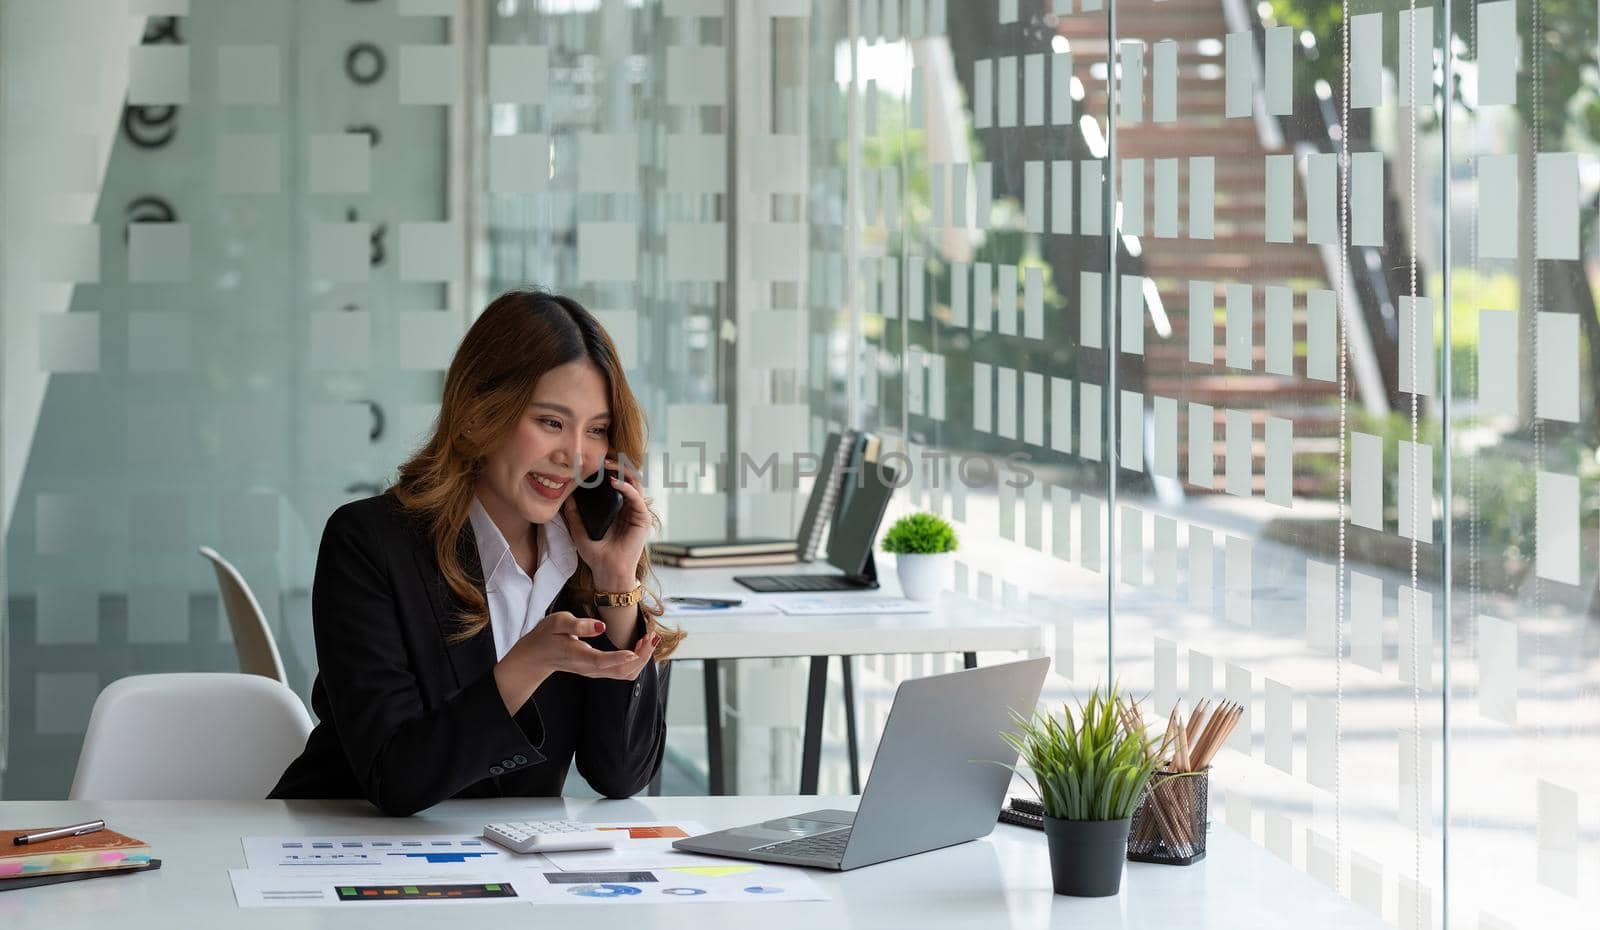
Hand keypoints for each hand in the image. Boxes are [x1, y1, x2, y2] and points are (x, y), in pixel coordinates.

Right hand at [493, 611, 660, 713]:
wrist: (536, 656)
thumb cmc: (546, 636)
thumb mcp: (558, 622)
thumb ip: (579, 624)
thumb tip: (601, 626)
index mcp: (580, 657)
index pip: (604, 662)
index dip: (622, 657)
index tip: (638, 647)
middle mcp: (591, 669)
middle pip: (623, 671)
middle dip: (642, 656)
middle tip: (651, 636)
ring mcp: (596, 672)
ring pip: (626, 674)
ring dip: (642, 658)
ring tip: (649, 639)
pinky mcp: (599, 671)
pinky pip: (623, 672)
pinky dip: (636, 660)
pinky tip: (640, 645)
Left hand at [562, 456, 651, 589]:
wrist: (607, 572)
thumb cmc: (596, 554)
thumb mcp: (579, 531)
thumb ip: (574, 515)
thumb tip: (565, 497)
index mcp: (616, 508)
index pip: (615, 482)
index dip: (608, 470)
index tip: (594, 461)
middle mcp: (628, 507)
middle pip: (627, 478)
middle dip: (616, 465)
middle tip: (601, 459)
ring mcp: (637, 512)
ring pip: (635, 483)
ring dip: (622, 471)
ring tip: (607, 466)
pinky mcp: (642, 519)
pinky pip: (637, 497)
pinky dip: (627, 487)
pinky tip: (614, 482)